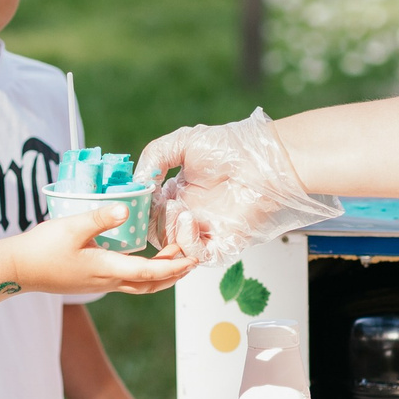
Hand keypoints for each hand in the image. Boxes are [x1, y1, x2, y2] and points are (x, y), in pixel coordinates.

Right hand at [7, 203, 196, 296]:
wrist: (18, 270)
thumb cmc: (41, 248)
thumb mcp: (71, 227)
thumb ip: (99, 218)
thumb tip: (124, 208)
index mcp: (107, 269)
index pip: (150, 272)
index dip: (175, 266)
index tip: (193, 258)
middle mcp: (107, 282)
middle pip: (151, 285)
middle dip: (174, 274)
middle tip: (192, 258)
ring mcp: (100, 284)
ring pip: (140, 285)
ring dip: (160, 275)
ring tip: (175, 258)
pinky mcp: (92, 281)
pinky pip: (127, 281)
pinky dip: (144, 273)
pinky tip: (144, 259)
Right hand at [136, 107, 342, 265]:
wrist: (263, 158)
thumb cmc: (230, 147)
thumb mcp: (182, 142)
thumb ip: (154, 156)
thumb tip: (138, 182)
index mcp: (179, 194)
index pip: (150, 211)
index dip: (140, 207)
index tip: (136, 198)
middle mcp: (190, 214)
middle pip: (157, 233)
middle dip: (151, 221)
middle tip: (156, 206)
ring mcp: (206, 230)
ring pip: (174, 247)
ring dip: (169, 230)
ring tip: (176, 208)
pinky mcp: (223, 242)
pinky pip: (199, 255)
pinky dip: (188, 242)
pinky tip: (189, 219)